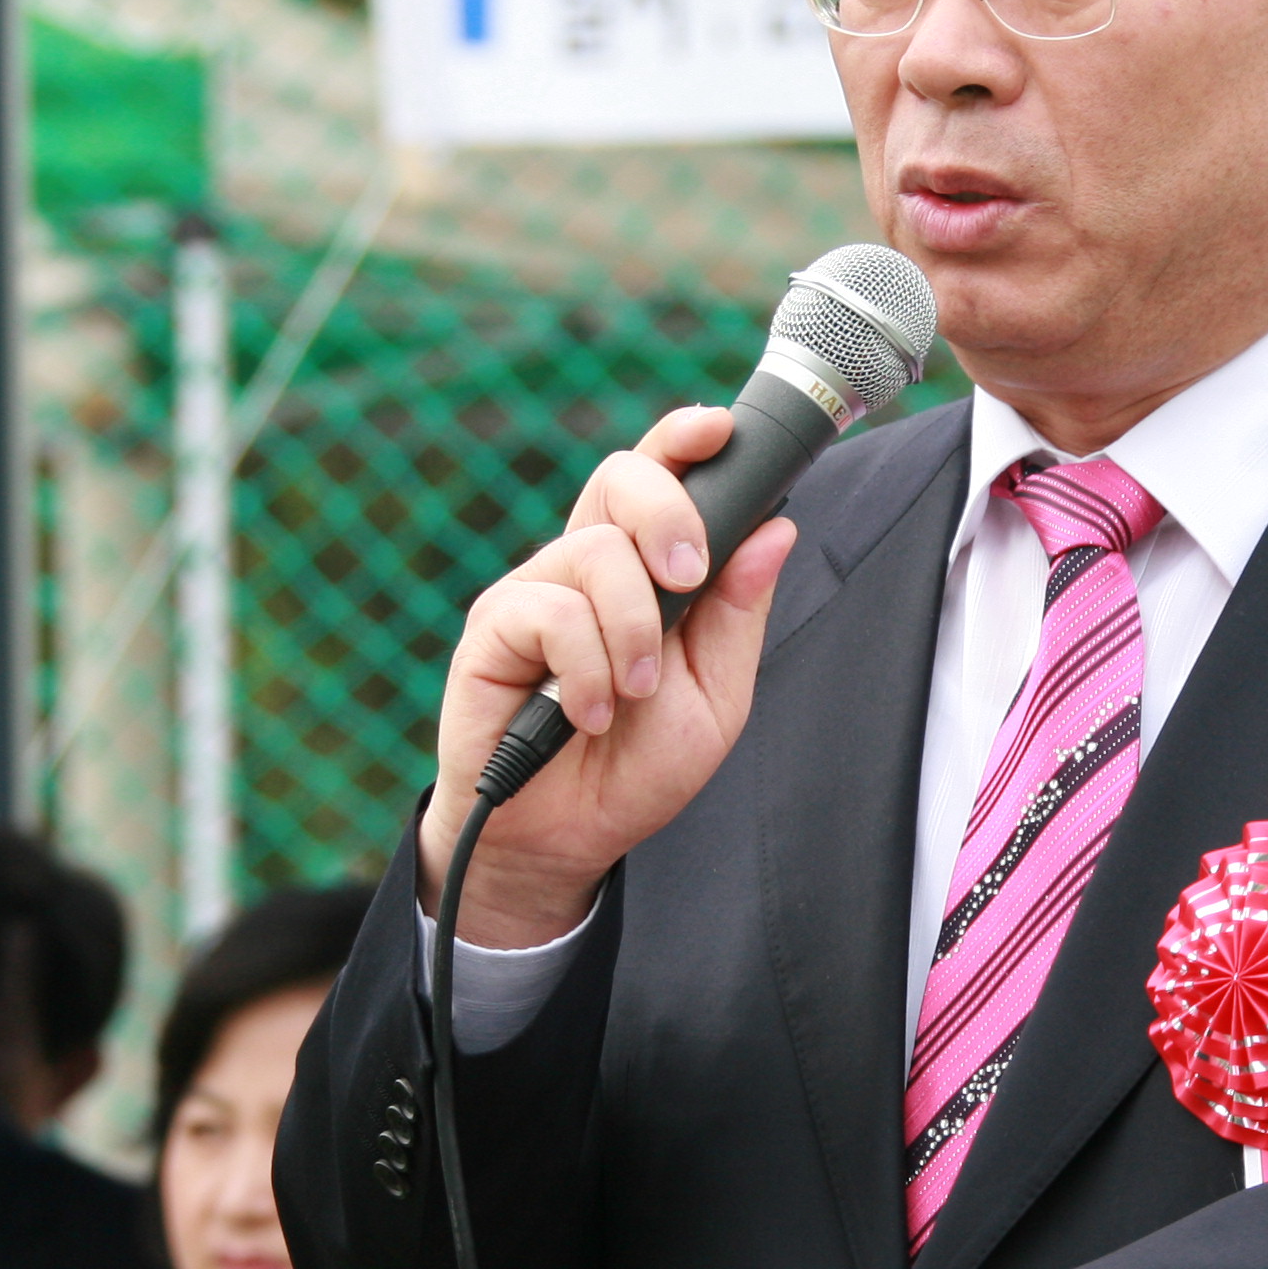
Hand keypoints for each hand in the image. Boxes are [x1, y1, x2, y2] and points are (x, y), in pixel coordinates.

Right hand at [418, 404, 800, 948]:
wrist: (565, 840)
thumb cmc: (637, 765)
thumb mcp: (715, 696)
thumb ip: (737, 614)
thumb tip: (775, 529)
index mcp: (644, 568)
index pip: (660, 476)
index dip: (684, 438)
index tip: (719, 428)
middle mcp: (587, 565)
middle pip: (621, 476)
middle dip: (669, 514)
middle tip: (687, 580)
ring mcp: (536, 592)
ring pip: (596, 550)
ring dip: (633, 628)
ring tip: (634, 694)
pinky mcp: (492, 630)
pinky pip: (551, 611)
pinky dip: (585, 668)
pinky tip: (585, 714)